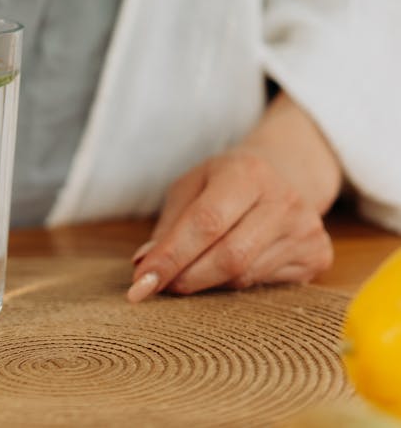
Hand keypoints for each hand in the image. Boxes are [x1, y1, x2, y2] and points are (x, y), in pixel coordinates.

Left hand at [128, 148, 333, 300]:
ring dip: (209, 284)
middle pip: (230, 256)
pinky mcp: (319, 255)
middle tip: (158, 287)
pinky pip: (267, 287)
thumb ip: (169, 225)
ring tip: (191, 274)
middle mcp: (283, 200)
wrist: (285, 172)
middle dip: (187, 278)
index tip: (140, 283)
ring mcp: (306, 229)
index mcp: (247, 172)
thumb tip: (144, 265)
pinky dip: (237, 286)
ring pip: (246, 277)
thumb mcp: (193, 186)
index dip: (172, 256)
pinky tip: (229, 271)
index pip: (206, 222)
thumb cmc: (226, 182)